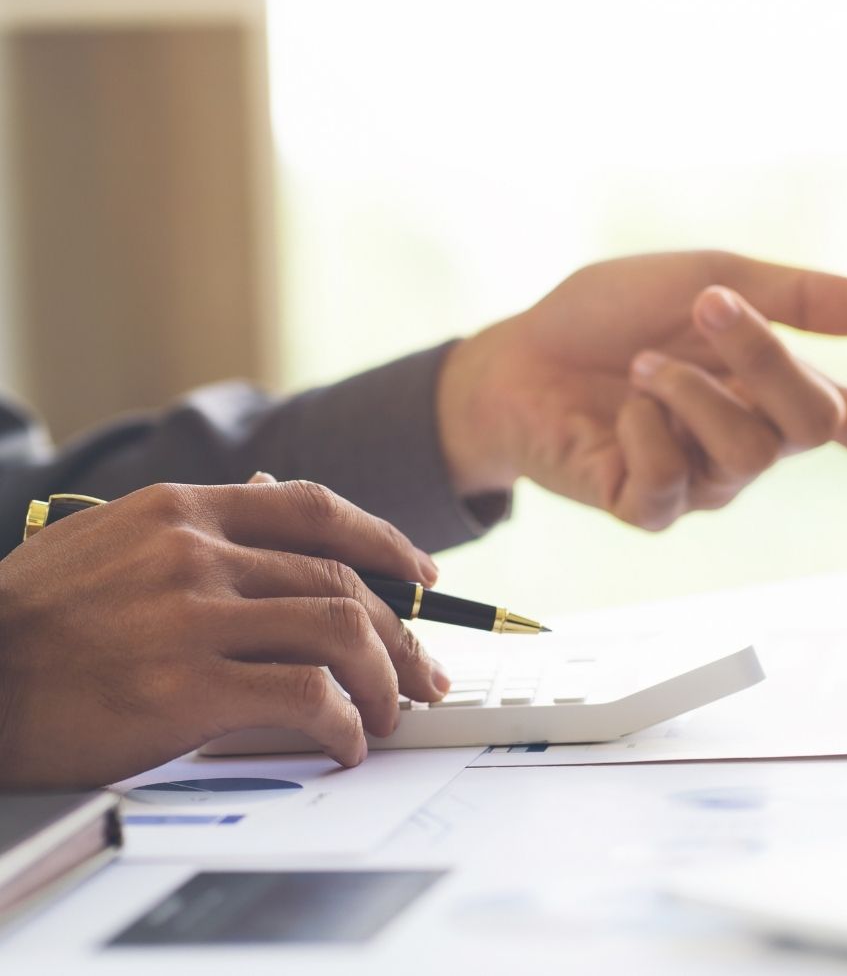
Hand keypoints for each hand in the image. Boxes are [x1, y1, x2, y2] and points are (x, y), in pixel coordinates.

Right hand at [0, 480, 450, 788]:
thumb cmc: (28, 621)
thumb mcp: (105, 539)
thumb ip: (192, 520)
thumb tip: (266, 490)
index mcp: (181, 510)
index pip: (316, 509)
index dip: (386, 541)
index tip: (421, 574)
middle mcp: (196, 552)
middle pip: (344, 579)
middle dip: (403, 632)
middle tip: (424, 671)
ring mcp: (193, 617)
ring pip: (343, 631)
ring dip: (387, 679)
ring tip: (391, 712)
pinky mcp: (185, 687)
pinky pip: (308, 696)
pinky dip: (346, 721)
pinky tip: (346, 740)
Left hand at [437, 251, 846, 529]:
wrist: (516, 353)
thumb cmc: (607, 316)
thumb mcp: (704, 276)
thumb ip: (796, 298)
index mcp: (773, 388)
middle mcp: (751, 441)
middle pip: (812, 422)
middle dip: (768, 359)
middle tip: (710, 307)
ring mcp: (702, 480)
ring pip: (744, 452)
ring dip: (691, 389)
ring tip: (641, 366)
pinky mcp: (649, 507)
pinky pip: (671, 480)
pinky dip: (646, 428)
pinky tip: (622, 411)